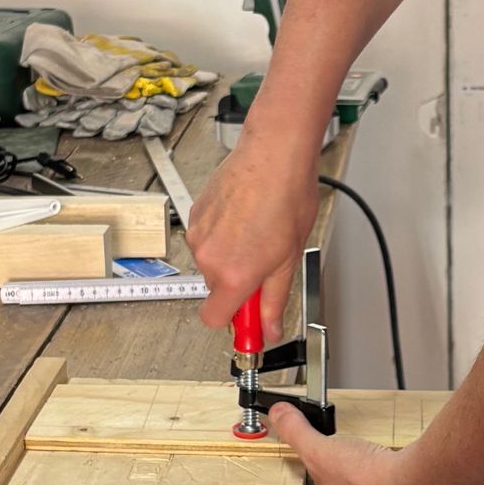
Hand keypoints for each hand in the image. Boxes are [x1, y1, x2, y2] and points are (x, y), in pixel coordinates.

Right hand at [187, 133, 319, 342]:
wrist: (273, 154)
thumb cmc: (286, 198)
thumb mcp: (289, 259)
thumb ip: (274, 301)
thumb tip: (269, 330)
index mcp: (233, 276)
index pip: (214, 320)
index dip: (235, 323)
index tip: (249, 323)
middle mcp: (208, 258)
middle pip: (218, 290)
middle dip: (240, 284)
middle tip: (267, 262)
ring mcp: (198, 235)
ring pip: (212, 263)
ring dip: (231, 257)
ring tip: (258, 232)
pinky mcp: (194, 215)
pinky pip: (207, 239)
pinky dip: (223, 236)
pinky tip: (245, 217)